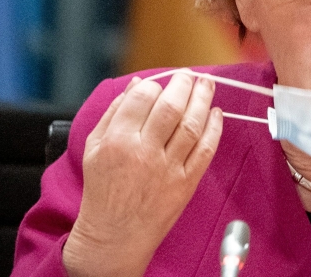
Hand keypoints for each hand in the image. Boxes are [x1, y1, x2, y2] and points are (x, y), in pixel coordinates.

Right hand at [63, 73, 222, 276]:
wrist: (114, 235)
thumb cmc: (102, 190)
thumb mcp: (94, 147)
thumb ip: (113, 112)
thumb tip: (134, 84)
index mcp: (117, 140)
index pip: (143, 98)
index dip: (154, 84)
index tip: (159, 83)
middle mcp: (144, 152)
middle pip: (171, 107)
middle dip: (183, 85)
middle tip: (188, 75)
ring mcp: (167, 168)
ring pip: (192, 125)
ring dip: (203, 100)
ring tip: (206, 85)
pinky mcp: (185, 183)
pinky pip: (205, 151)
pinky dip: (214, 129)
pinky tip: (216, 114)